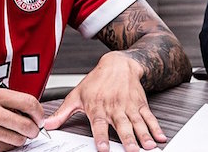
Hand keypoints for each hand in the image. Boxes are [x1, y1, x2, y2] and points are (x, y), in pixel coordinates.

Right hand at [0, 87, 44, 151]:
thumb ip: (11, 100)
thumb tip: (33, 111)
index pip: (29, 103)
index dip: (39, 112)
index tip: (39, 117)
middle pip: (27, 125)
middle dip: (34, 129)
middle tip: (32, 128)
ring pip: (19, 139)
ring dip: (21, 138)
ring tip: (13, 132)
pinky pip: (7, 148)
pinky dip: (8, 144)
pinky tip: (1, 137)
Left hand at [45, 51, 165, 151]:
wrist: (118, 64)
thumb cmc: (96, 81)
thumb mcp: (76, 95)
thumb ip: (63, 112)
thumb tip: (47, 125)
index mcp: (98, 108)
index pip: (99, 124)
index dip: (101, 137)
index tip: (103, 148)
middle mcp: (115, 108)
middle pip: (122, 125)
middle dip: (128, 138)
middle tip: (132, 150)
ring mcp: (129, 106)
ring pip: (137, 123)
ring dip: (144, 135)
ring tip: (149, 146)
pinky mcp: (140, 104)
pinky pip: (149, 117)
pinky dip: (155, 127)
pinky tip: (160, 136)